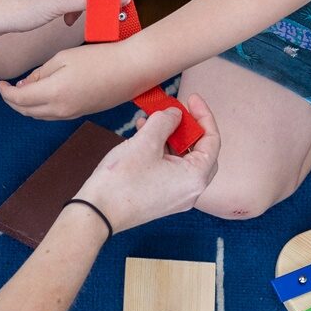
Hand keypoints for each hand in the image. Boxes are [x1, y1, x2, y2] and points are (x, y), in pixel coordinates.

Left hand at [0, 40, 154, 122]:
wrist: (132, 69)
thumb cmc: (100, 58)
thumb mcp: (63, 58)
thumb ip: (40, 73)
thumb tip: (24, 85)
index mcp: (54, 93)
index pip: (18, 99)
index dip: (5, 92)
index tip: (0, 83)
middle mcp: (61, 109)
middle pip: (26, 111)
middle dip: (12, 101)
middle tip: (7, 88)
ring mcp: (72, 114)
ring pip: (39, 115)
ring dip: (26, 106)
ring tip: (23, 89)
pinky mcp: (81, 114)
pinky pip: (54, 115)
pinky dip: (41, 107)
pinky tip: (42, 94)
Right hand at [75, 98, 219, 230]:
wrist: (97, 212)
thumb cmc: (122, 180)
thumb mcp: (145, 141)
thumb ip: (165, 121)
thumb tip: (175, 114)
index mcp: (195, 177)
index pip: (212, 140)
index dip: (203, 115)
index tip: (191, 98)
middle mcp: (192, 190)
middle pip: (200, 151)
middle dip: (187, 127)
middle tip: (175, 110)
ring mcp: (177, 197)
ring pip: (182, 159)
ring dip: (170, 137)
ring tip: (151, 119)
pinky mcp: (162, 199)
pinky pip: (170, 170)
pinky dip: (162, 151)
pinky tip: (143, 136)